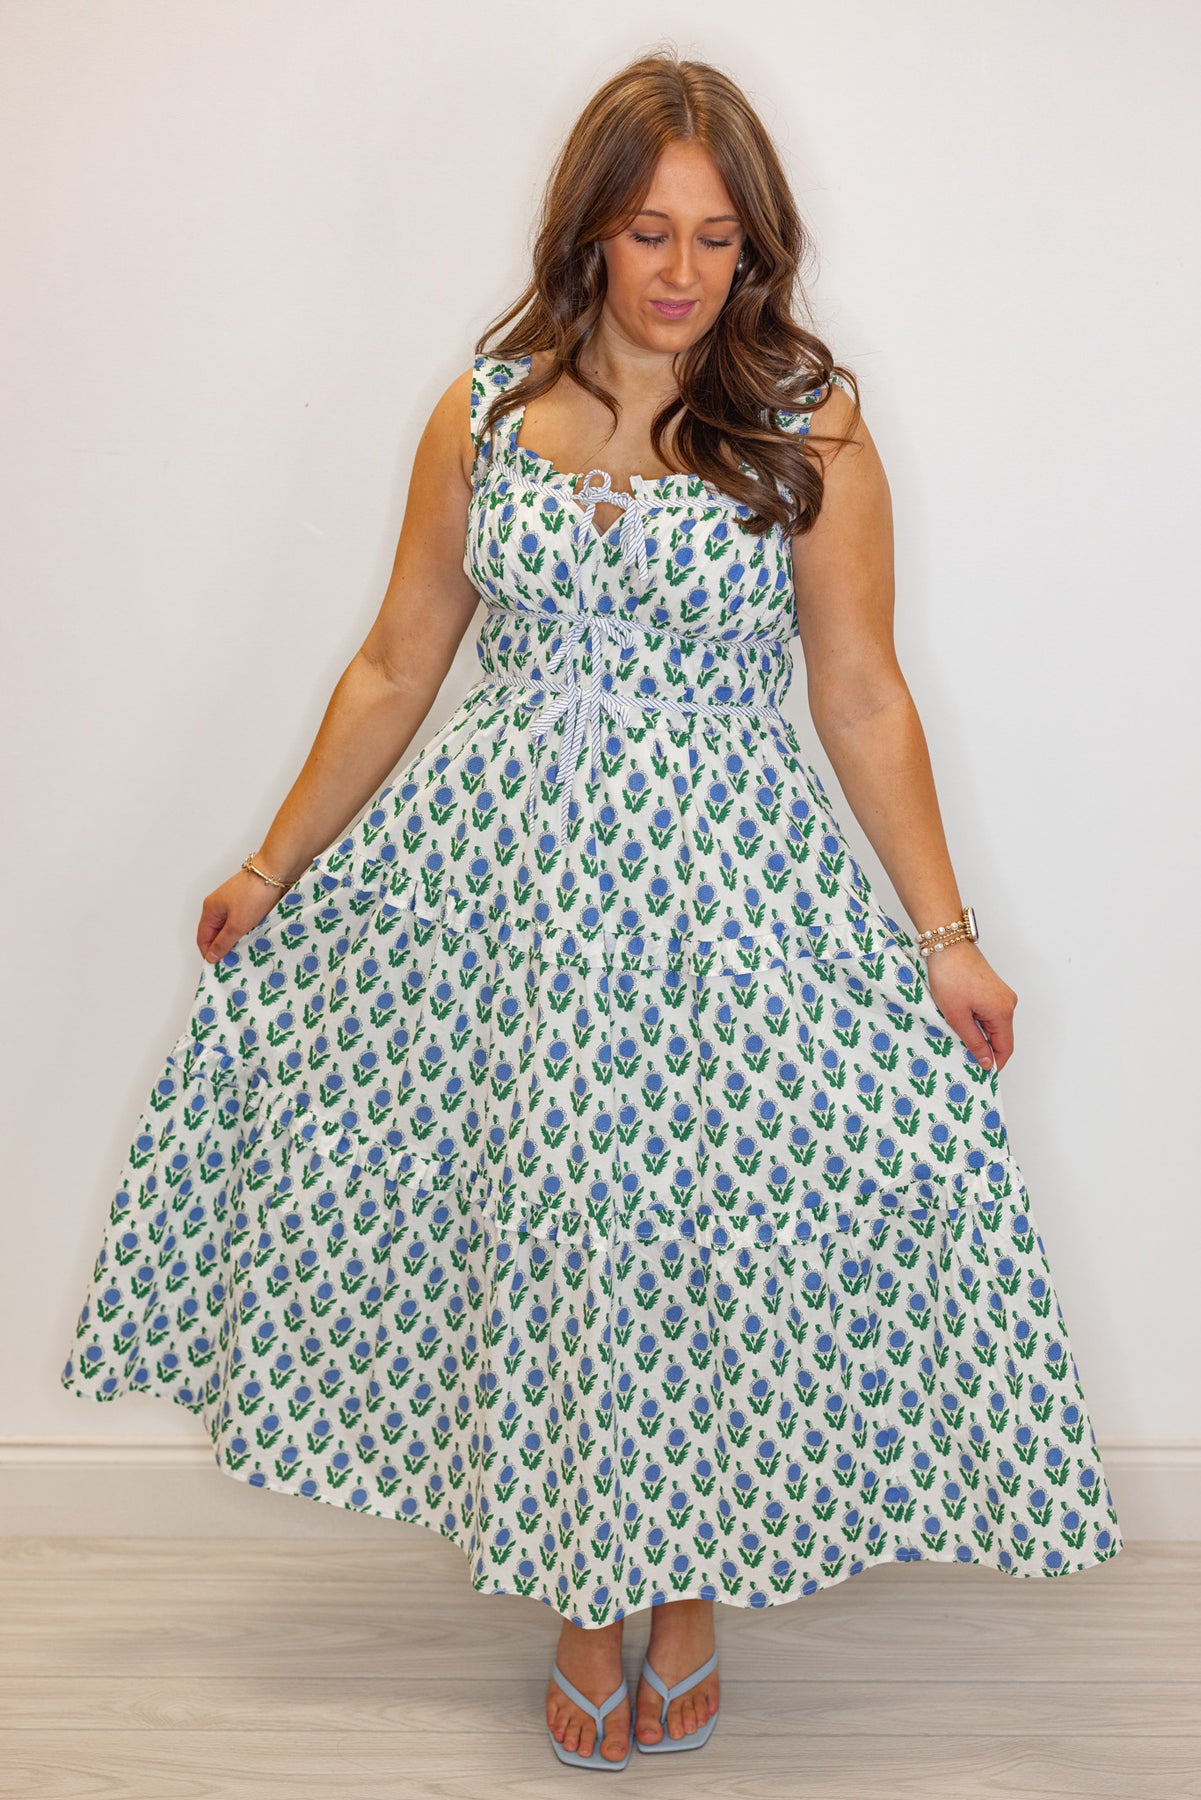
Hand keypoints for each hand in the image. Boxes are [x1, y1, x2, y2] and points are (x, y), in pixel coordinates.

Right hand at [196, 868, 288, 964]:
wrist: (276, 872)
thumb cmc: (254, 894)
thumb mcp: (237, 924)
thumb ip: (223, 942)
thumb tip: (211, 956)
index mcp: (210, 909)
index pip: (203, 938)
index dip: (209, 954)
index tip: (220, 967)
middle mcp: (219, 905)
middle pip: (216, 933)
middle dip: (224, 948)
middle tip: (236, 962)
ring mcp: (233, 902)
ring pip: (230, 928)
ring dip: (237, 939)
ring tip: (247, 951)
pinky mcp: (247, 901)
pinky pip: (242, 921)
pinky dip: (246, 931)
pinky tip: (255, 938)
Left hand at [920, 939, 1016, 1071]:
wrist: (947, 944)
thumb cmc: (950, 977)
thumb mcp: (957, 1016)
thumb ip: (973, 1042)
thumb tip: (986, 1062)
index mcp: (1003, 1012)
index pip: (1005, 1048)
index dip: (993, 1064)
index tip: (979, 1074)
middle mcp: (1008, 1003)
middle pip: (1000, 1037)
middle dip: (983, 1049)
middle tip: (963, 1057)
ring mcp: (1001, 994)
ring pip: (993, 1025)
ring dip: (978, 1034)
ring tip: (957, 1037)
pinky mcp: (992, 988)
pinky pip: (988, 1013)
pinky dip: (976, 1021)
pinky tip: (959, 1021)